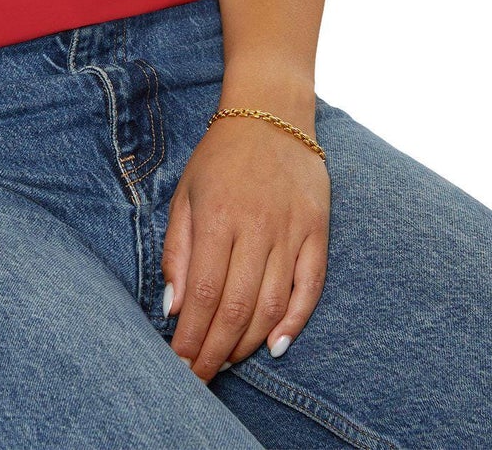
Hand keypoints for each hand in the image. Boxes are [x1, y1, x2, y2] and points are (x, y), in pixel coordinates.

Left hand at [161, 113, 330, 380]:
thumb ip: (177, 250)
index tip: (179, 363)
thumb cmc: (220, 157)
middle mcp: (256, 227)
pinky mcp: (318, 231)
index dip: (192, 336)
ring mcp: (291, 231)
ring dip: (248, 342)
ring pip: (272, 305)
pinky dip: (295, 321)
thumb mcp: (185, 194)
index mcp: (218, 217)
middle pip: (237, 307)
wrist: (271, 113)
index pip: (204, 293)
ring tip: (228, 362)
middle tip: (200, 377)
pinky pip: (310, 287)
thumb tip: (173, 306)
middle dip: (216, 350)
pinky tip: (276, 345)